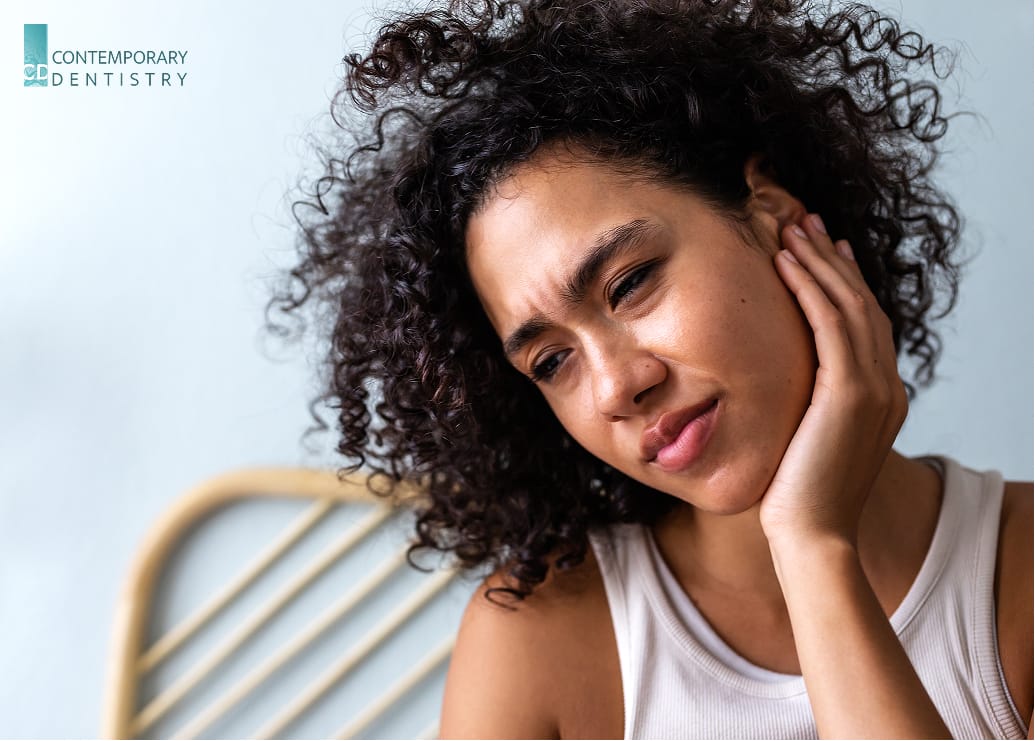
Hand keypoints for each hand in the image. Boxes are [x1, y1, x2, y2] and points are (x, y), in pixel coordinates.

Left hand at [758, 213, 907, 547]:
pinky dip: (810, 288)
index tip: (823, 252)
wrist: (811, 536)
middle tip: (807, 223)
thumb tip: (785, 387)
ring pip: (849, 306)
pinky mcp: (850, 393)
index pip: (864, 324)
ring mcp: (874, 388)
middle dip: (833, 260)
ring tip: (792, 229)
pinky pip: (831, 324)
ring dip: (819, 262)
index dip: (844, 283)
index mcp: (880, 397)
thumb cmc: (797, 496)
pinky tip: (786, 263)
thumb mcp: (808, 440)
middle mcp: (885, 386)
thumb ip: (810, 407)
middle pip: (861, 305)